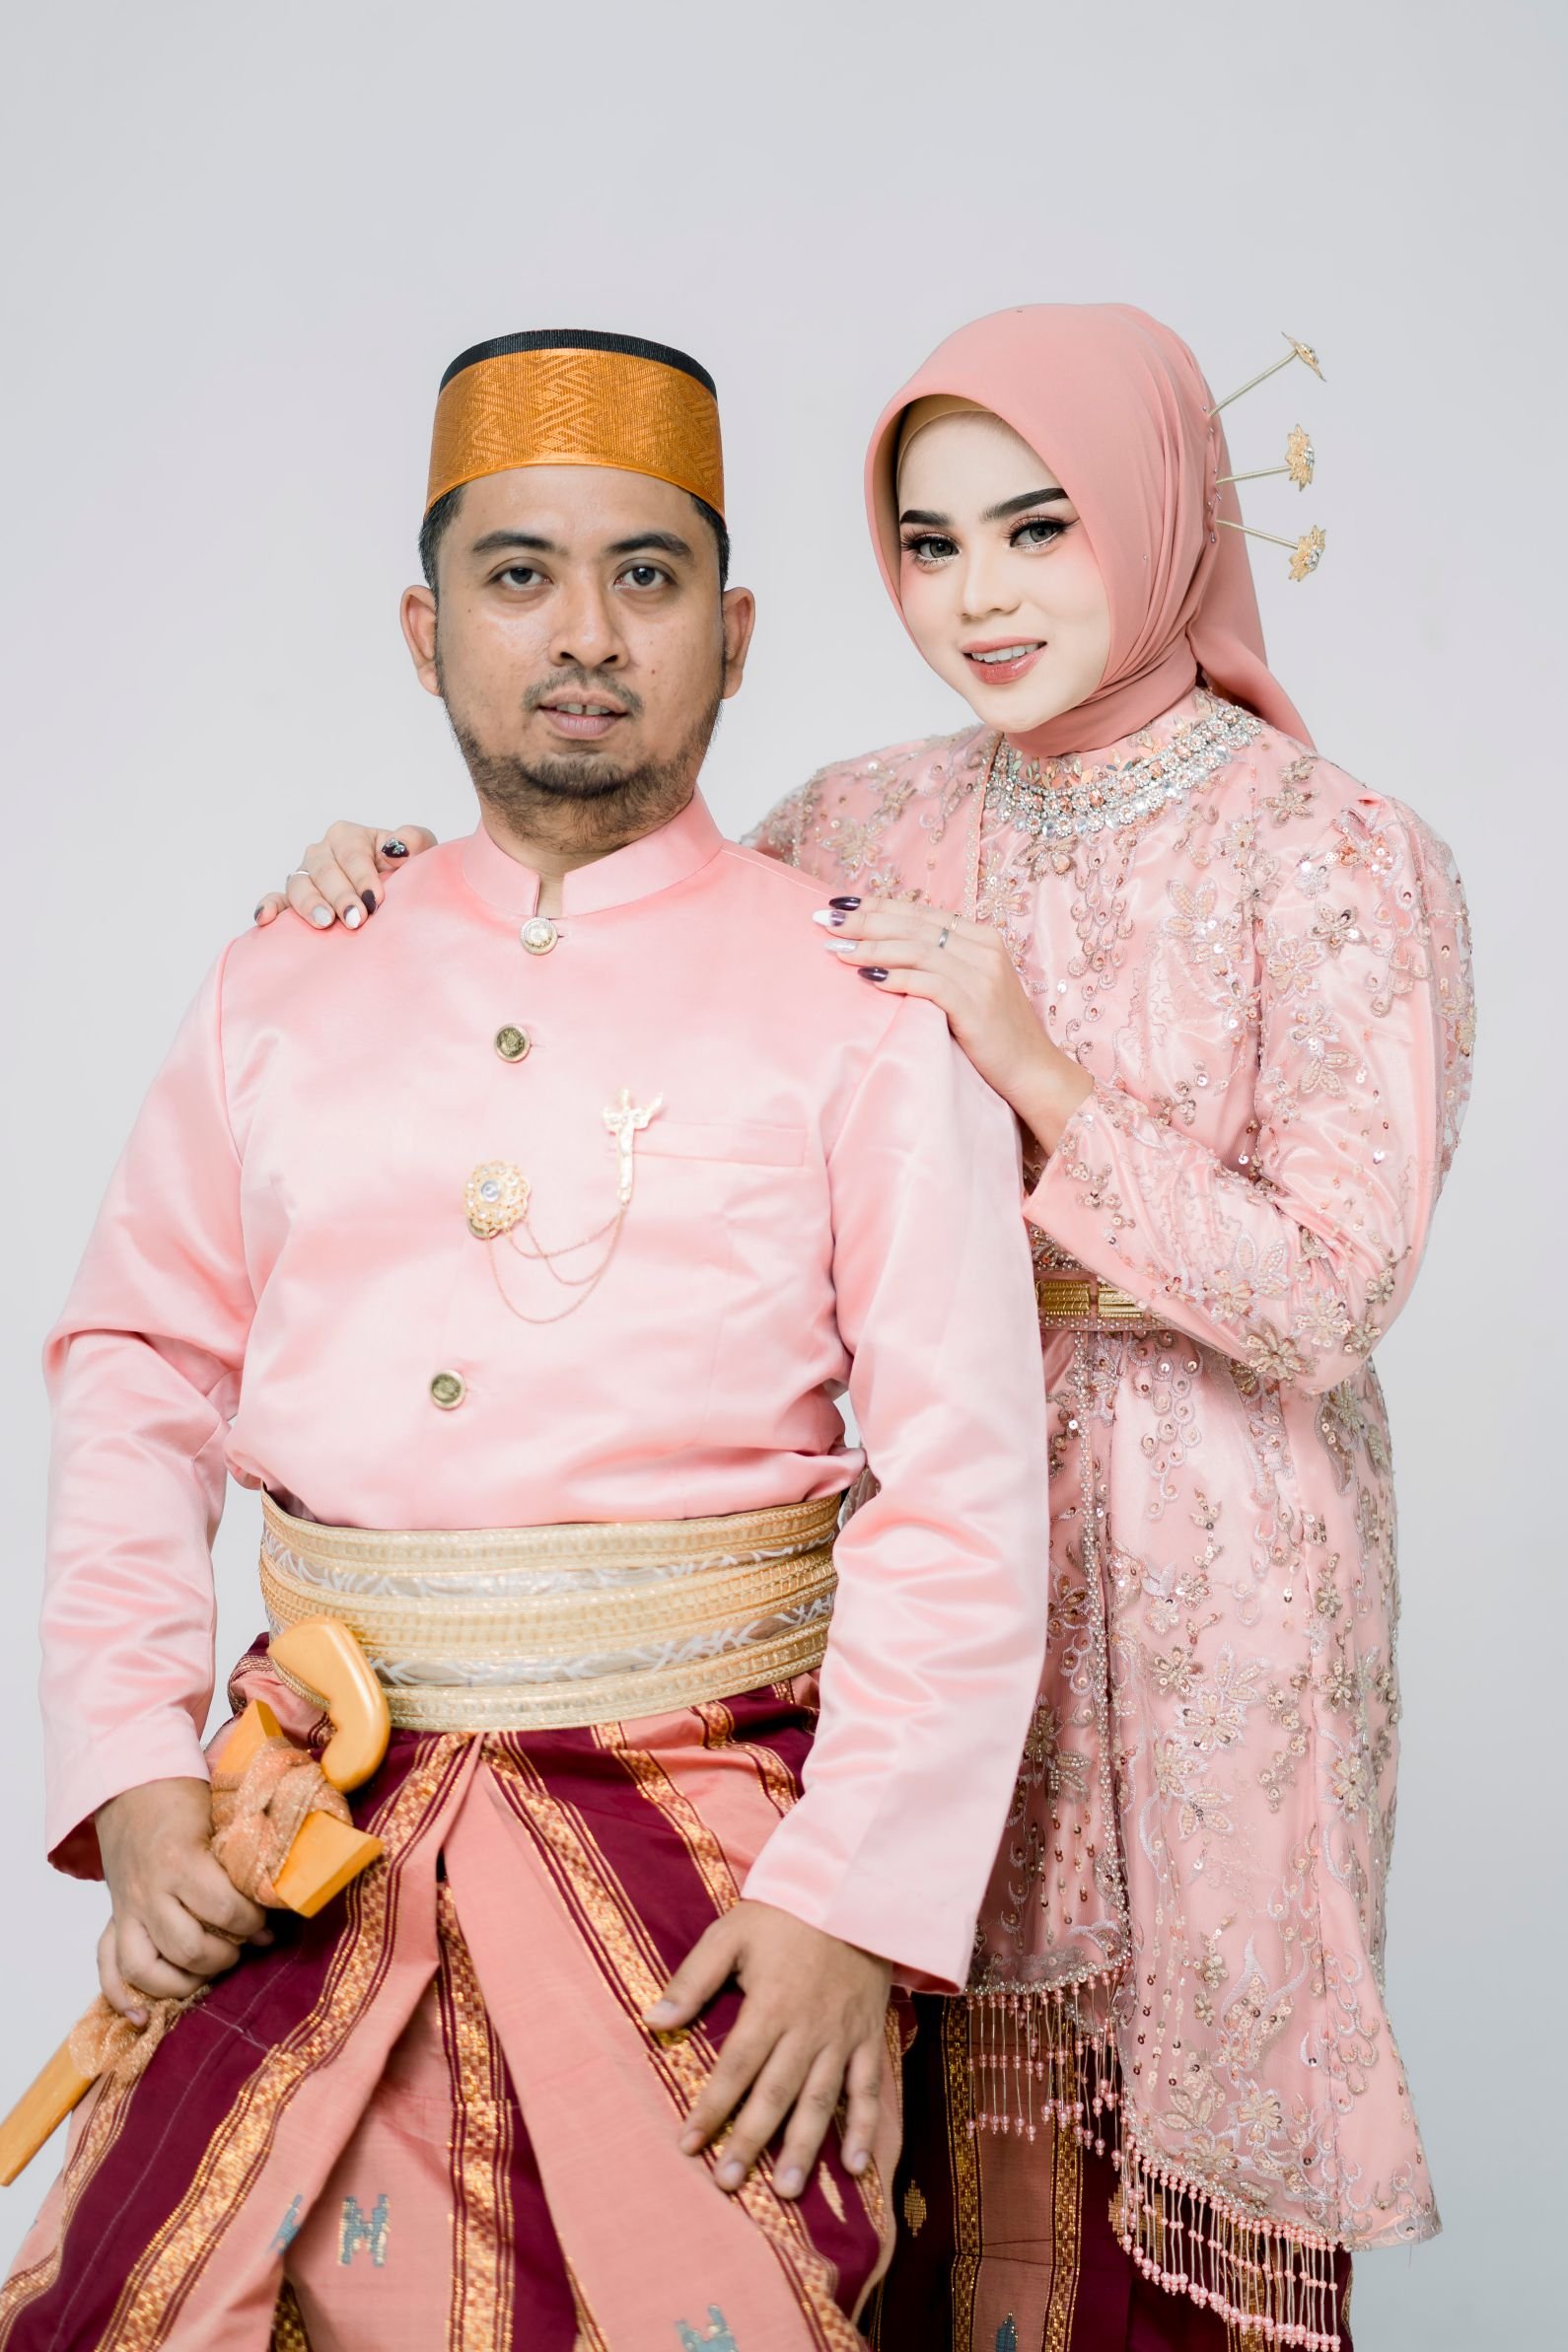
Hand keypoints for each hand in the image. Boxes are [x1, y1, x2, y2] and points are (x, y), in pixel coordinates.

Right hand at [95, 1778, 271, 2021]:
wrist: (128, 1784)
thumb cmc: (181, 1797)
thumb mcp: (218, 1814)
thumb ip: (242, 1853)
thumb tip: (280, 1887)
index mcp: (179, 1861)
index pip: (224, 1909)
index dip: (253, 1922)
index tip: (268, 1922)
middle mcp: (149, 1892)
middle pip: (189, 1947)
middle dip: (227, 1954)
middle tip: (246, 1944)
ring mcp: (127, 1910)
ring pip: (148, 1969)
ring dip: (187, 1979)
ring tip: (214, 1966)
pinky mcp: (113, 1919)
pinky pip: (107, 1968)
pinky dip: (122, 1997)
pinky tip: (142, 2016)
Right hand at [253, 823, 438, 931]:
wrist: (399, 895)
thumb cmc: (407, 871)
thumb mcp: (420, 851)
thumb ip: (413, 841)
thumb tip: (394, 848)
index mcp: (348, 836)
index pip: (352, 854)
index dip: (363, 876)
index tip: (375, 899)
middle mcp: (322, 852)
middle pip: (324, 870)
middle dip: (340, 895)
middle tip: (356, 919)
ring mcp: (305, 875)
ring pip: (299, 885)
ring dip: (310, 904)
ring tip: (325, 923)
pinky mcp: (293, 899)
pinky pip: (276, 900)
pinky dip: (269, 907)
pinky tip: (266, 919)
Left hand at [645, 1900, 890, 2199]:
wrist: (851, 1891)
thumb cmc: (783, 1915)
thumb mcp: (731, 1934)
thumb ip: (694, 1979)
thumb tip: (653, 2020)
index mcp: (771, 2005)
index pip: (735, 2067)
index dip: (711, 2108)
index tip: (688, 2145)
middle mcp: (807, 2029)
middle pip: (775, 2094)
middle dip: (750, 2141)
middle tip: (728, 2182)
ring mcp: (842, 2037)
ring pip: (821, 2100)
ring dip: (804, 2147)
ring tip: (786, 2190)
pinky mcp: (869, 2037)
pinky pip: (869, 2088)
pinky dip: (865, 2127)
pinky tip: (856, 2166)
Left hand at [815, 896, 1093, 1151]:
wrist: (1033, 1071)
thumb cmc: (995, 1033)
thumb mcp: (971, 987)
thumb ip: (941, 964)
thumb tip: (887, 951)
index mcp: (982, 937)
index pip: (921, 912)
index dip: (878, 905)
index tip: (840, 903)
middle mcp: (984, 947)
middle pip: (913, 925)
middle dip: (865, 920)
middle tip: (825, 919)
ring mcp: (982, 974)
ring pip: (916, 949)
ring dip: (871, 947)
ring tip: (836, 948)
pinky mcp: (975, 1003)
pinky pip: (927, 983)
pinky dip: (895, 978)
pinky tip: (867, 978)